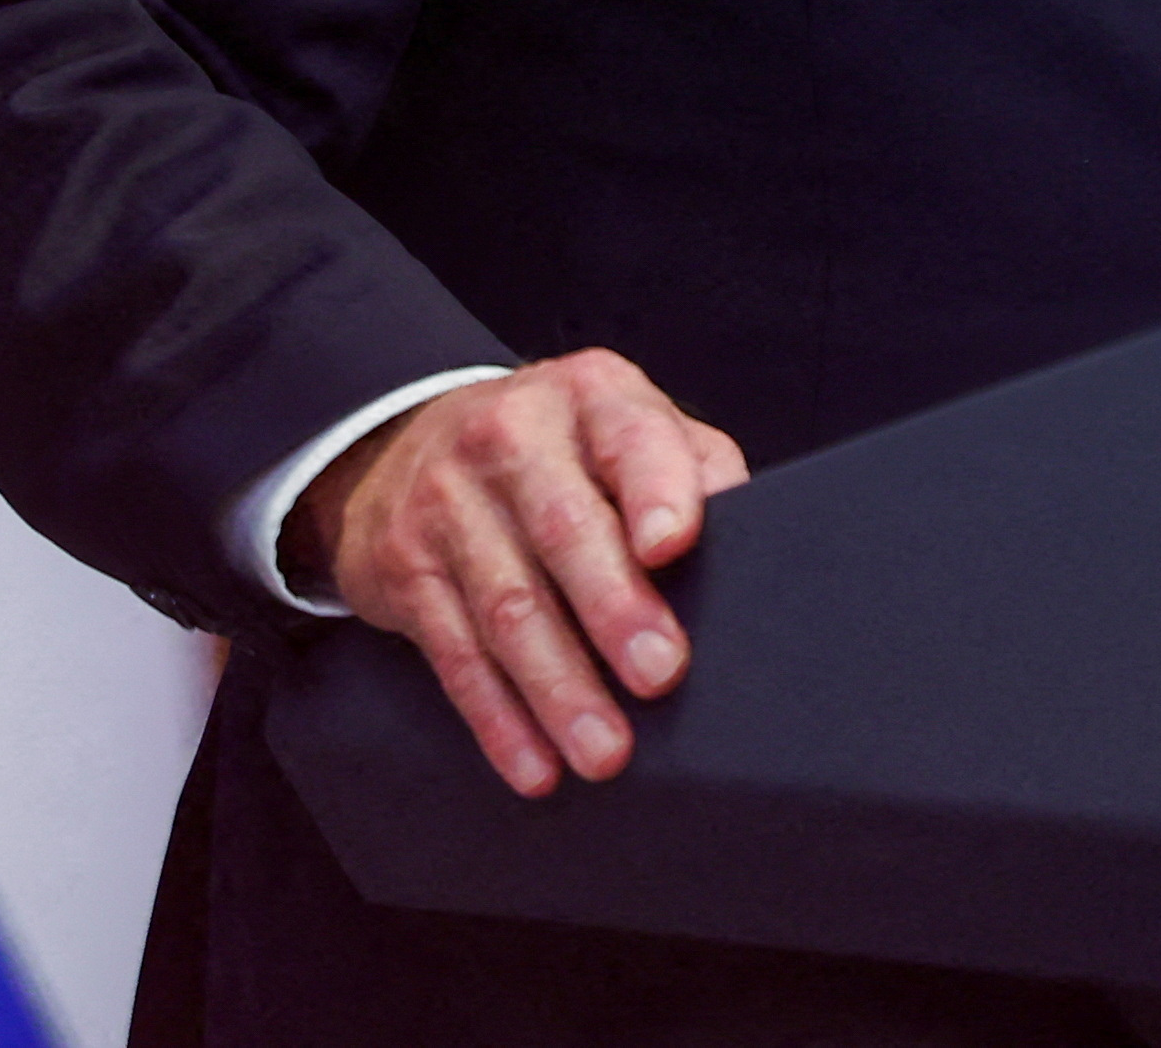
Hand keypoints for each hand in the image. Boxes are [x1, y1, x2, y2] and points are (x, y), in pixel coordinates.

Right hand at [291, 349, 748, 796]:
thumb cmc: (563, 453)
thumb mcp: (626, 429)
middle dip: (613, 608)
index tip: (674, 546)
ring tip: (606, 751)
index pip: (631, 437)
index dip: (655, 490)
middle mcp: (511, 435)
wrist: (411, 443)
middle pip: (564, 527)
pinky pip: (455, 652)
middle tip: (660, 675)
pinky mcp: (405, 567)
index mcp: (592, 396)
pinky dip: (498, 718)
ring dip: (558, 688)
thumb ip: (692, 473)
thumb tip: (755, 551)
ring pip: (507, 605)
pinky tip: (535, 763)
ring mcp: (448, 500)